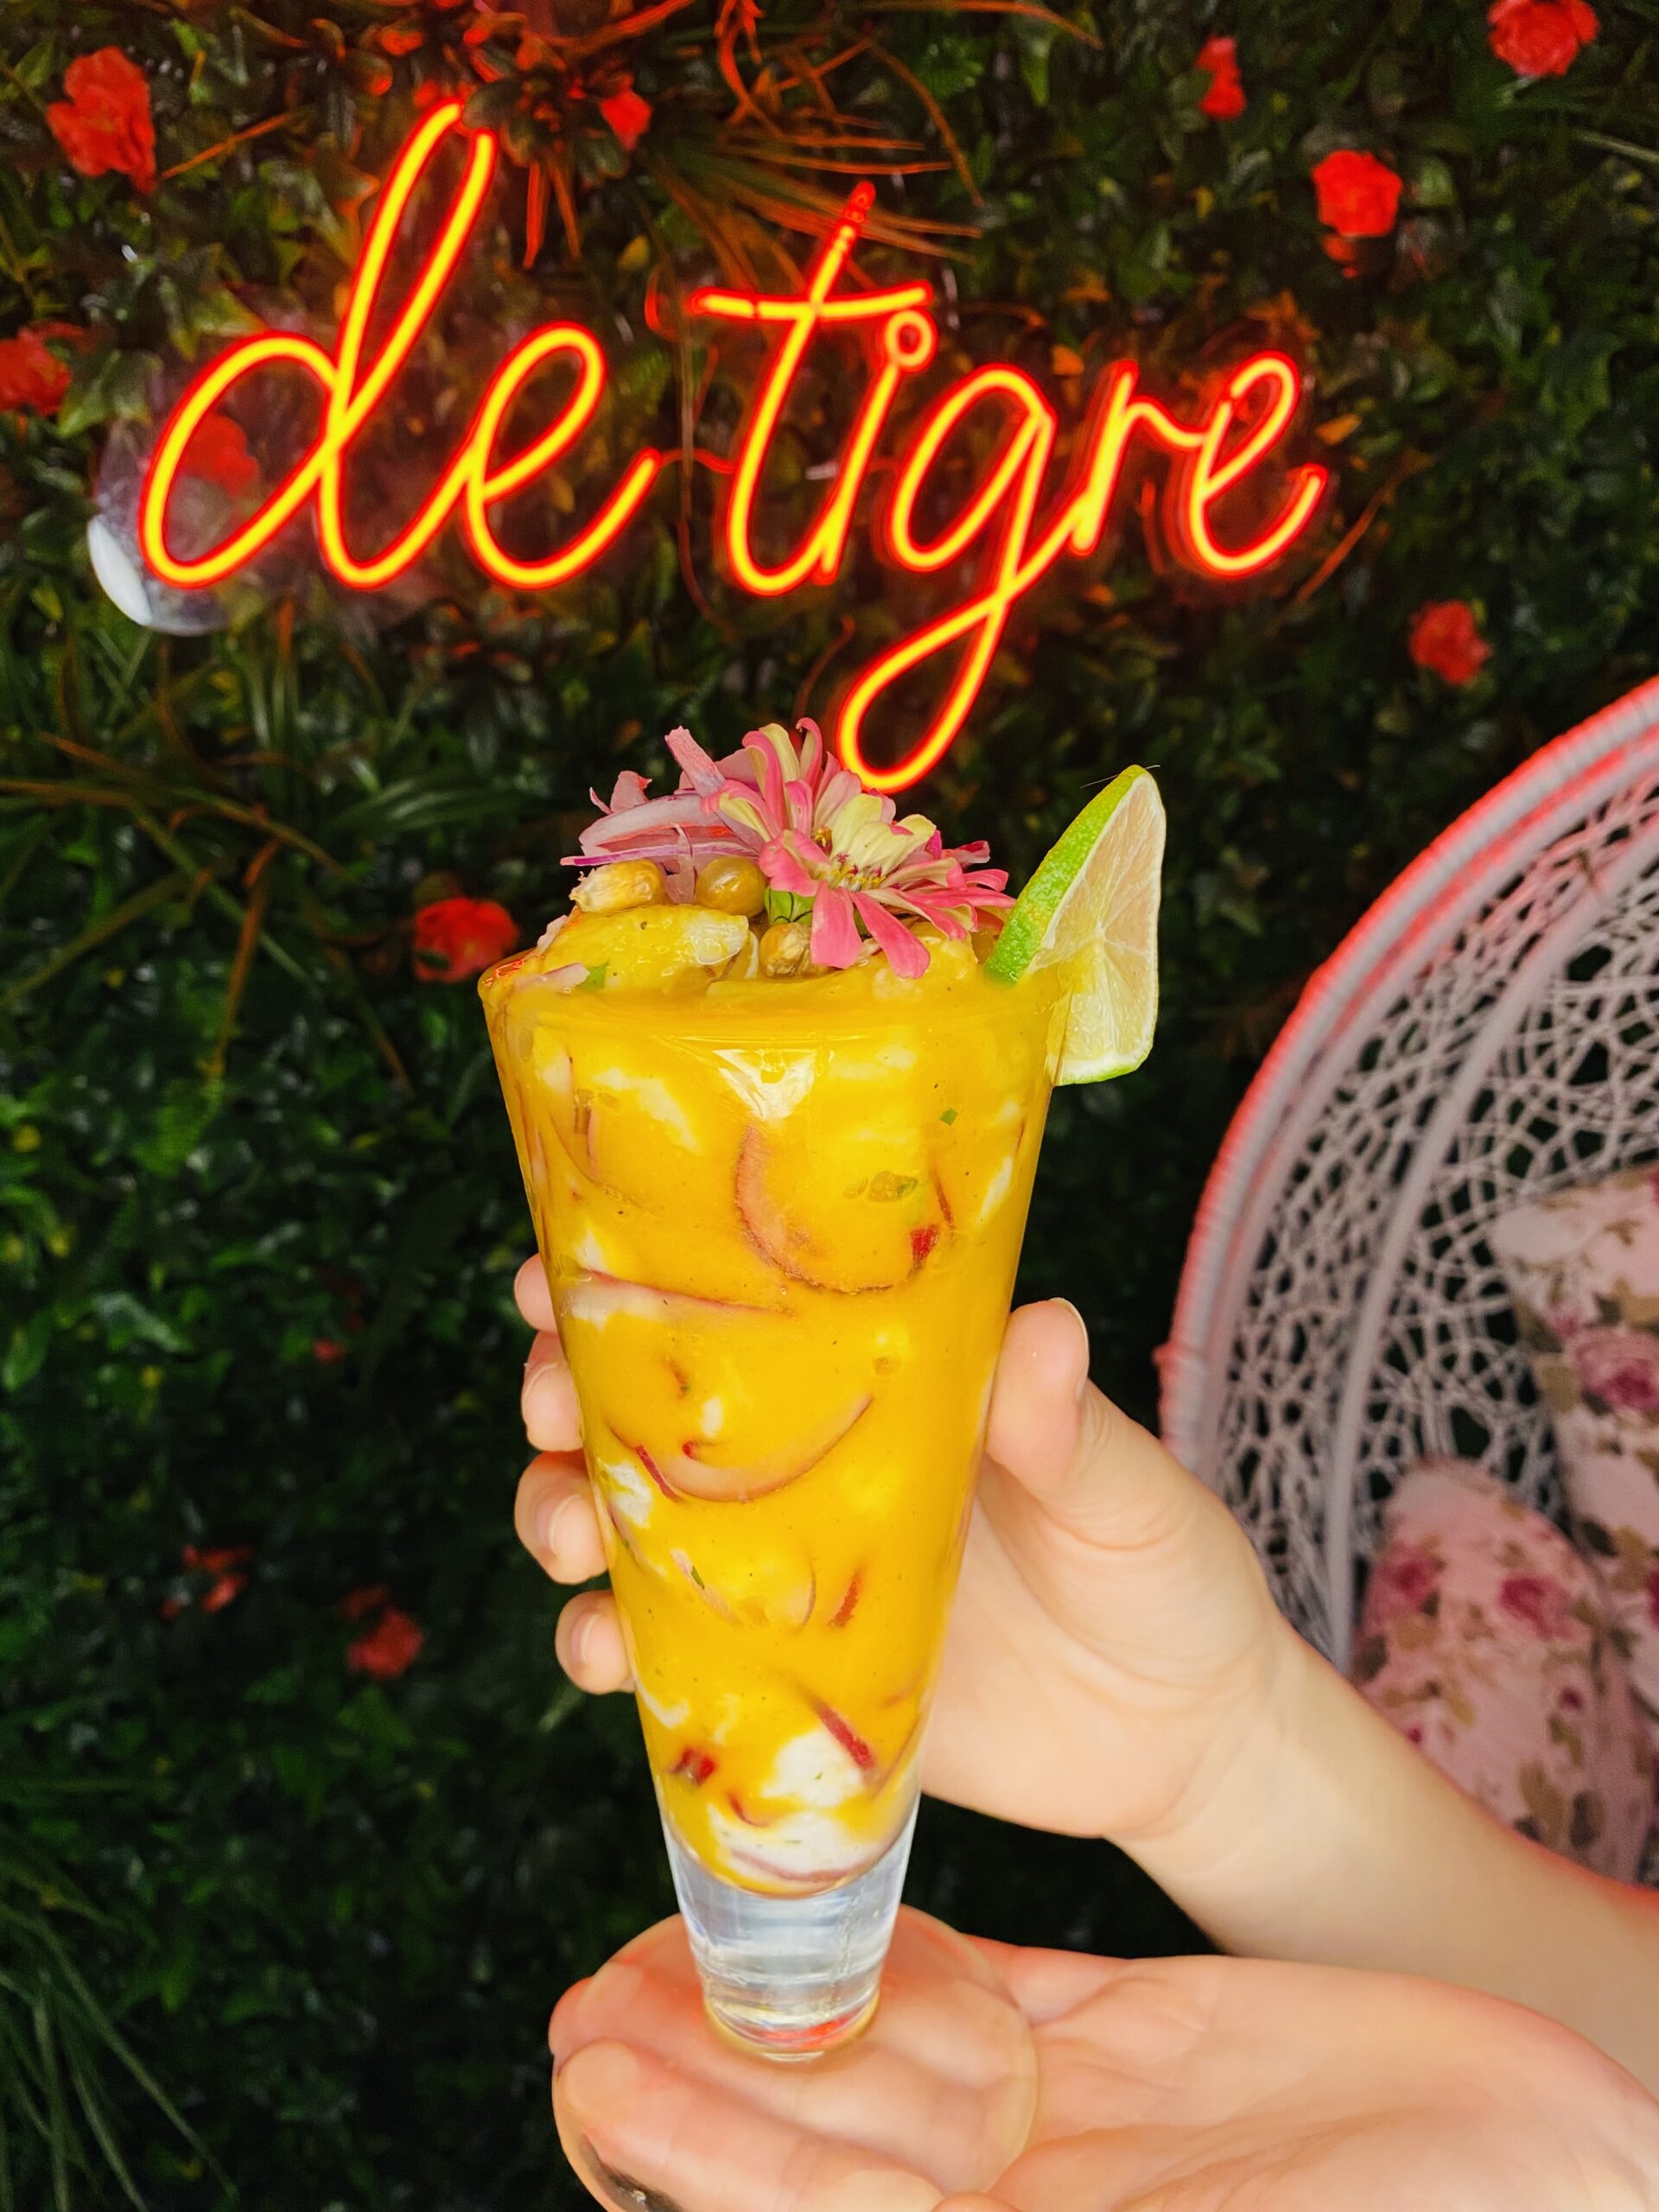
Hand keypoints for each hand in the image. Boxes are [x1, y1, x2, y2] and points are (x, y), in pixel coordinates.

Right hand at [511, 1254, 1287, 1848]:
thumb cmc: (1166, 1578)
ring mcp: (783, 1581)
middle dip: (562, 1395)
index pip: (740, 1307)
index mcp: (880, 1387)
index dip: (632, 1279)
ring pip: (626, 1532)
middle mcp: (809, 1470)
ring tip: (569, 1537)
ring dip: (561, 1519)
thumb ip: (1076, 1431)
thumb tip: (1041, 1328)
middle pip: (641, 1413)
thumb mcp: (1133, 1496)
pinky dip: (612, 1655)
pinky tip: (607, 1655)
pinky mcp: (781, 1692)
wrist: (1187, 1743)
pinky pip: (666, 1669)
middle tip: (550, 1398)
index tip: (561, 1265)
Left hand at [549, 1910, 1658, 2211]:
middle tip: (592, 1985)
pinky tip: (833, 1908)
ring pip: (891, 2055)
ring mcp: (1081, 2129)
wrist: (1565, 2175)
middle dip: (704, 2070)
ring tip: (667, 1927)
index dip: (703, 2152)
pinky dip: (910, 1957)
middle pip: (826, 2138)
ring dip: (781, 1997)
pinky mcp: (1138, 2044)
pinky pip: (997, 1992)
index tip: (599, 2065)